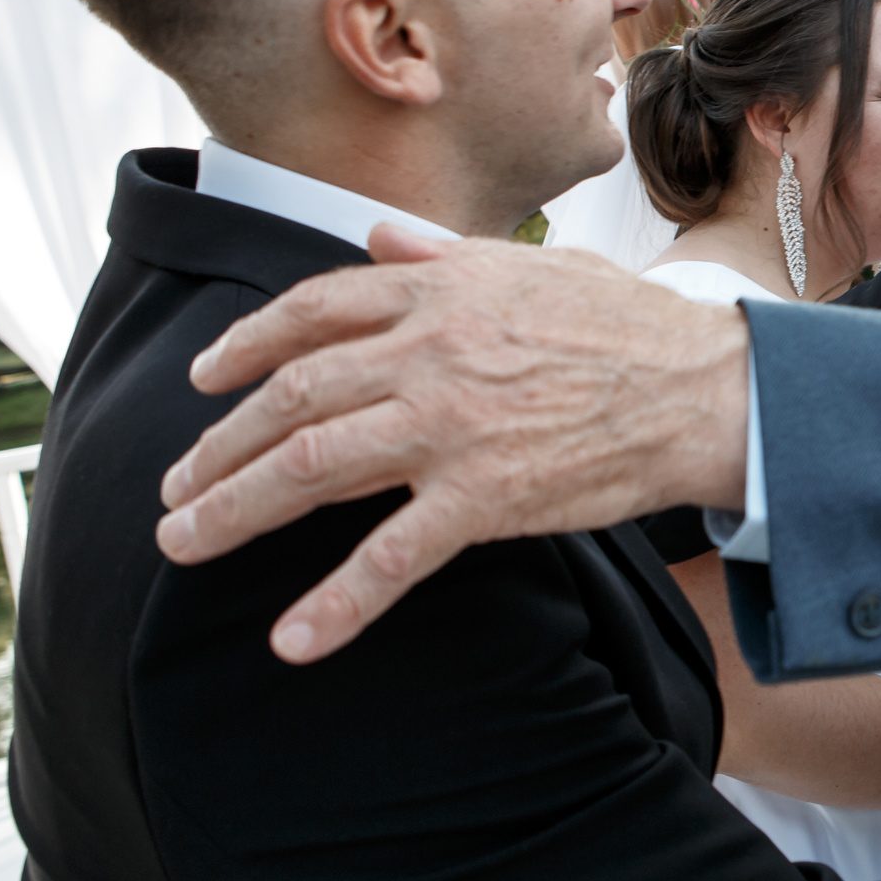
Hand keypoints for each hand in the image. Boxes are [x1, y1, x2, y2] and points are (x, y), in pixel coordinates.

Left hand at [155, 226, 750, 663]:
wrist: (706, 388)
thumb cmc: (630, 325)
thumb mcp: (534, 265)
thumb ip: (442, 256)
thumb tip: (377, 239)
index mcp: (436, 294)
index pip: (312, 311)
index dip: (245, 346)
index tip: (204, 378)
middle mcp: (426, 355)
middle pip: (290, 399)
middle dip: (216, 447)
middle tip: (174, 488)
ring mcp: (449, 428)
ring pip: (310, 470)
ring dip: (232, 510)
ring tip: (181, 543)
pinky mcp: (484, 497)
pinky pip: (390, 557)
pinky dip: (335, 603)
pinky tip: (291, 640)